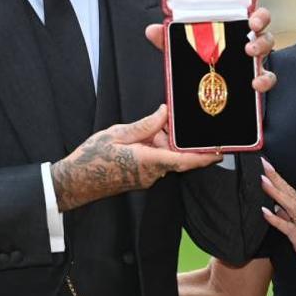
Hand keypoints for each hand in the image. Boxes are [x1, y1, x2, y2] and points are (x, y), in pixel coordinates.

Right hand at [51, 105, 222, 211]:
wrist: (75, 181)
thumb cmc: (92, 158)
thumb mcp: (117, 134)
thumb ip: (145, 125)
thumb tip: (164, 113)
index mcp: (148, 161)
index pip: (183, 160)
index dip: (204, 157)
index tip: (220, 151)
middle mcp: (151, 173)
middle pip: (176, 155)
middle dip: (176, 138)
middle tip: (168, 122)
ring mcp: (147, 178)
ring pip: (166, 157)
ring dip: (162, 142)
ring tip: (148, 128)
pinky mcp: (141, 178)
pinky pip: (157, 162)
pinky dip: (154, 148)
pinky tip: (142, 138)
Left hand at [145, 0, 277, 92]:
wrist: (206, 92)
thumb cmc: (198, 60)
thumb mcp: (181, 47)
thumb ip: (168, 38)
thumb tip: (152, 30)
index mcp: (229, 21)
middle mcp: (245, 34)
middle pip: (261, 18)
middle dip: (261, 16)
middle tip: (252, 23)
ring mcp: (254, 54)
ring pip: (268, 42)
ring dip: (262, 44)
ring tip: (250, 51)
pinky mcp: (257, 75)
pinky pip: (268, 75)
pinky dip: (265, 78)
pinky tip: (256, 82)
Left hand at [259, 158, 295, 295]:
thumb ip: (292, 220)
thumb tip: (276, 208)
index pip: (292, 193)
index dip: (280, 180)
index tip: (269, 167)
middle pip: (290, 193)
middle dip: (277, 178)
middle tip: (264, 163)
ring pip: (288, 206)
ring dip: (275, 192)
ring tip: (263, 180)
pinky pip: (286, 228)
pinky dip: (275, 219)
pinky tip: (265, 211)